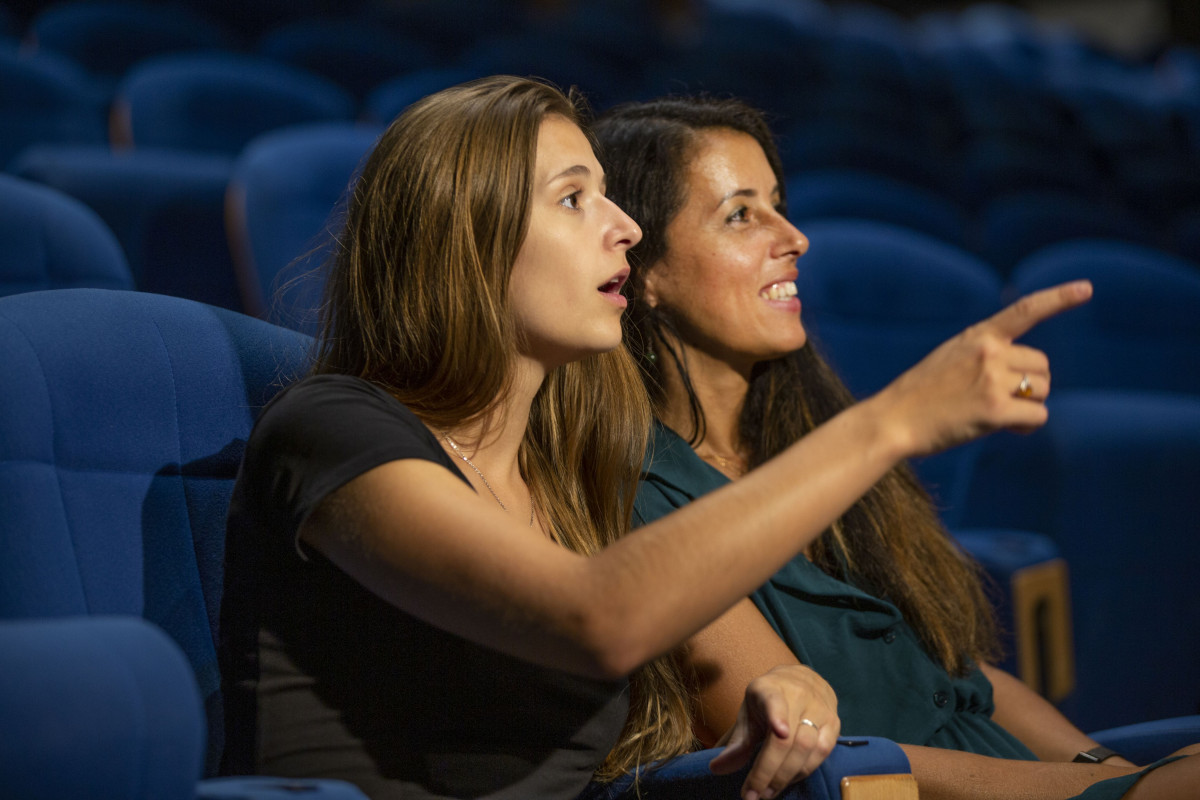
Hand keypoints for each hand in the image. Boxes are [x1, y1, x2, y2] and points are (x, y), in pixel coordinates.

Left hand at [709, 664, 840, 799]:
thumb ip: (737, 742)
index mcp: (770, 688)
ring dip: (786, 776)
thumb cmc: (769, 701)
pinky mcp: (834, 722)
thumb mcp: (749, 714)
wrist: (802, 681)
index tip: (779, 731)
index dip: (777, 715)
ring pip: (807, 748)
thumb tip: (716, 768)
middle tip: (753, 794)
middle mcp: (798, 695)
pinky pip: (822, 752)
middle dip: (769, 771)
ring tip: (766, 793)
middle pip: (788, 738)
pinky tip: (788, 780)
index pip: (775, 701)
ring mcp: (820, 708)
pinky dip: (804, 771)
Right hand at [873, 280, 1091, 457]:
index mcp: (977, 336)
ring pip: (1043, 390)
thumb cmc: (919, 395)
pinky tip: (1004, 429)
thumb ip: (986, 356)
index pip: (1024, 310)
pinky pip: (1037, 416)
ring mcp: (992, 379)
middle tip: (999, 400)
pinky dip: (1027, 426)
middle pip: (1042, 366)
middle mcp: (989, 352)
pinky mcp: (995, 409)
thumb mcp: (950, 359)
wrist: (891, 420)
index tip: (1086, 289)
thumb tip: (1029, 377)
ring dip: (1029, 405)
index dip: (1059, 299)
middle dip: (1030, 384)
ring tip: (996, 414)